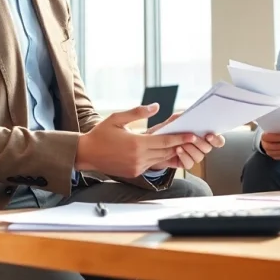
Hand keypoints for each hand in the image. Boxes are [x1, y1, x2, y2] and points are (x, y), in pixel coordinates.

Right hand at [75, 104, 196, 177]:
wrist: (86, 154)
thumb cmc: (100, 134)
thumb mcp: (117, 118)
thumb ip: (138, 112)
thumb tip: (156, 106)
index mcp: (136, 144)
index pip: (165, 142)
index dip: (180, 138)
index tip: (192, 135)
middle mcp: (139, 158)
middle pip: (166, 152)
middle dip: (179, 145)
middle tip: (192, 138)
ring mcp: (137, 167)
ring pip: (160, 159)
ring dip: (170, 152)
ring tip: (181, 144)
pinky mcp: (134, 173)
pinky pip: (151, 165)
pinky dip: (159, 158)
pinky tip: (164, 151)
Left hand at [145, 113, 225, 170]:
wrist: (152, 145)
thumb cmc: (166, 131)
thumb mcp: (173, 121)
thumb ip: (181, 117)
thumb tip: (188, 113)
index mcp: (202, 135)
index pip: (217, 140)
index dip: (216, 139)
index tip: (209, 135)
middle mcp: (200, 147)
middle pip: (208, 148)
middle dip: (200, 143)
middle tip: (193, 137)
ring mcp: (193, 156)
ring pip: (199, 157)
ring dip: (191, 150)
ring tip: (181, 144)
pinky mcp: (185, 163)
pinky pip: (189, 164)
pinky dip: (184, 157)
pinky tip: (177, 150)